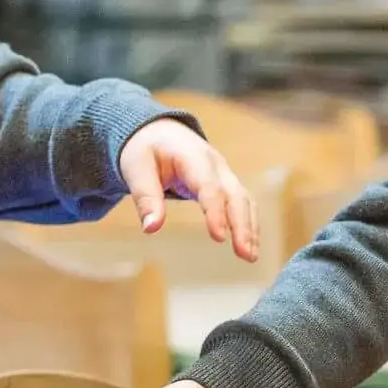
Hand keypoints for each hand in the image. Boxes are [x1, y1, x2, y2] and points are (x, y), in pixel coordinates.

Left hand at [119, 119, 258, 260]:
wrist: (157, 131)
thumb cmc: (145, 149)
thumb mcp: (136, 169)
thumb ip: (145, 198)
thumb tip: (151, 229)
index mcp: (193, 157)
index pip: (210, 187)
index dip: (215, 213)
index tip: (218, 238)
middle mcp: (216, 165)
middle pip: (236, 195)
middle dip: (242, 225)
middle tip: (245, 255)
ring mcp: (224, 173)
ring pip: (244, 200)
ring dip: (250, 228)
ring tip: (250, 256)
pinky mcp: (225, 183)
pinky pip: (242, 202)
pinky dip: (248, 223)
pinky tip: (249, 245)